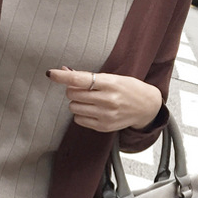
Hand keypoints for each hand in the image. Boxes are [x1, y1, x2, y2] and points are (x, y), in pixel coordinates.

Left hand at [47, 68, 161, 131]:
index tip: (50, 73)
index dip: (62, 76)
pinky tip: (93, 110)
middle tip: (84, 89)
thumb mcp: (112, 77)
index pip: (80, 79)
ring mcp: (106, 115)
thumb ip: (88, 76)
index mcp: (110, 84)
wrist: (147, 107)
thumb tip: (64, 71)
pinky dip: (81, 114)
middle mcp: (108, 100)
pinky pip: (79, 120)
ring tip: (90, 100)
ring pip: (74, 107)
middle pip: (73, 94)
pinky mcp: (104, 127)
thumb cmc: (129, 88)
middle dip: (73, 90)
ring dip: (77, 102)